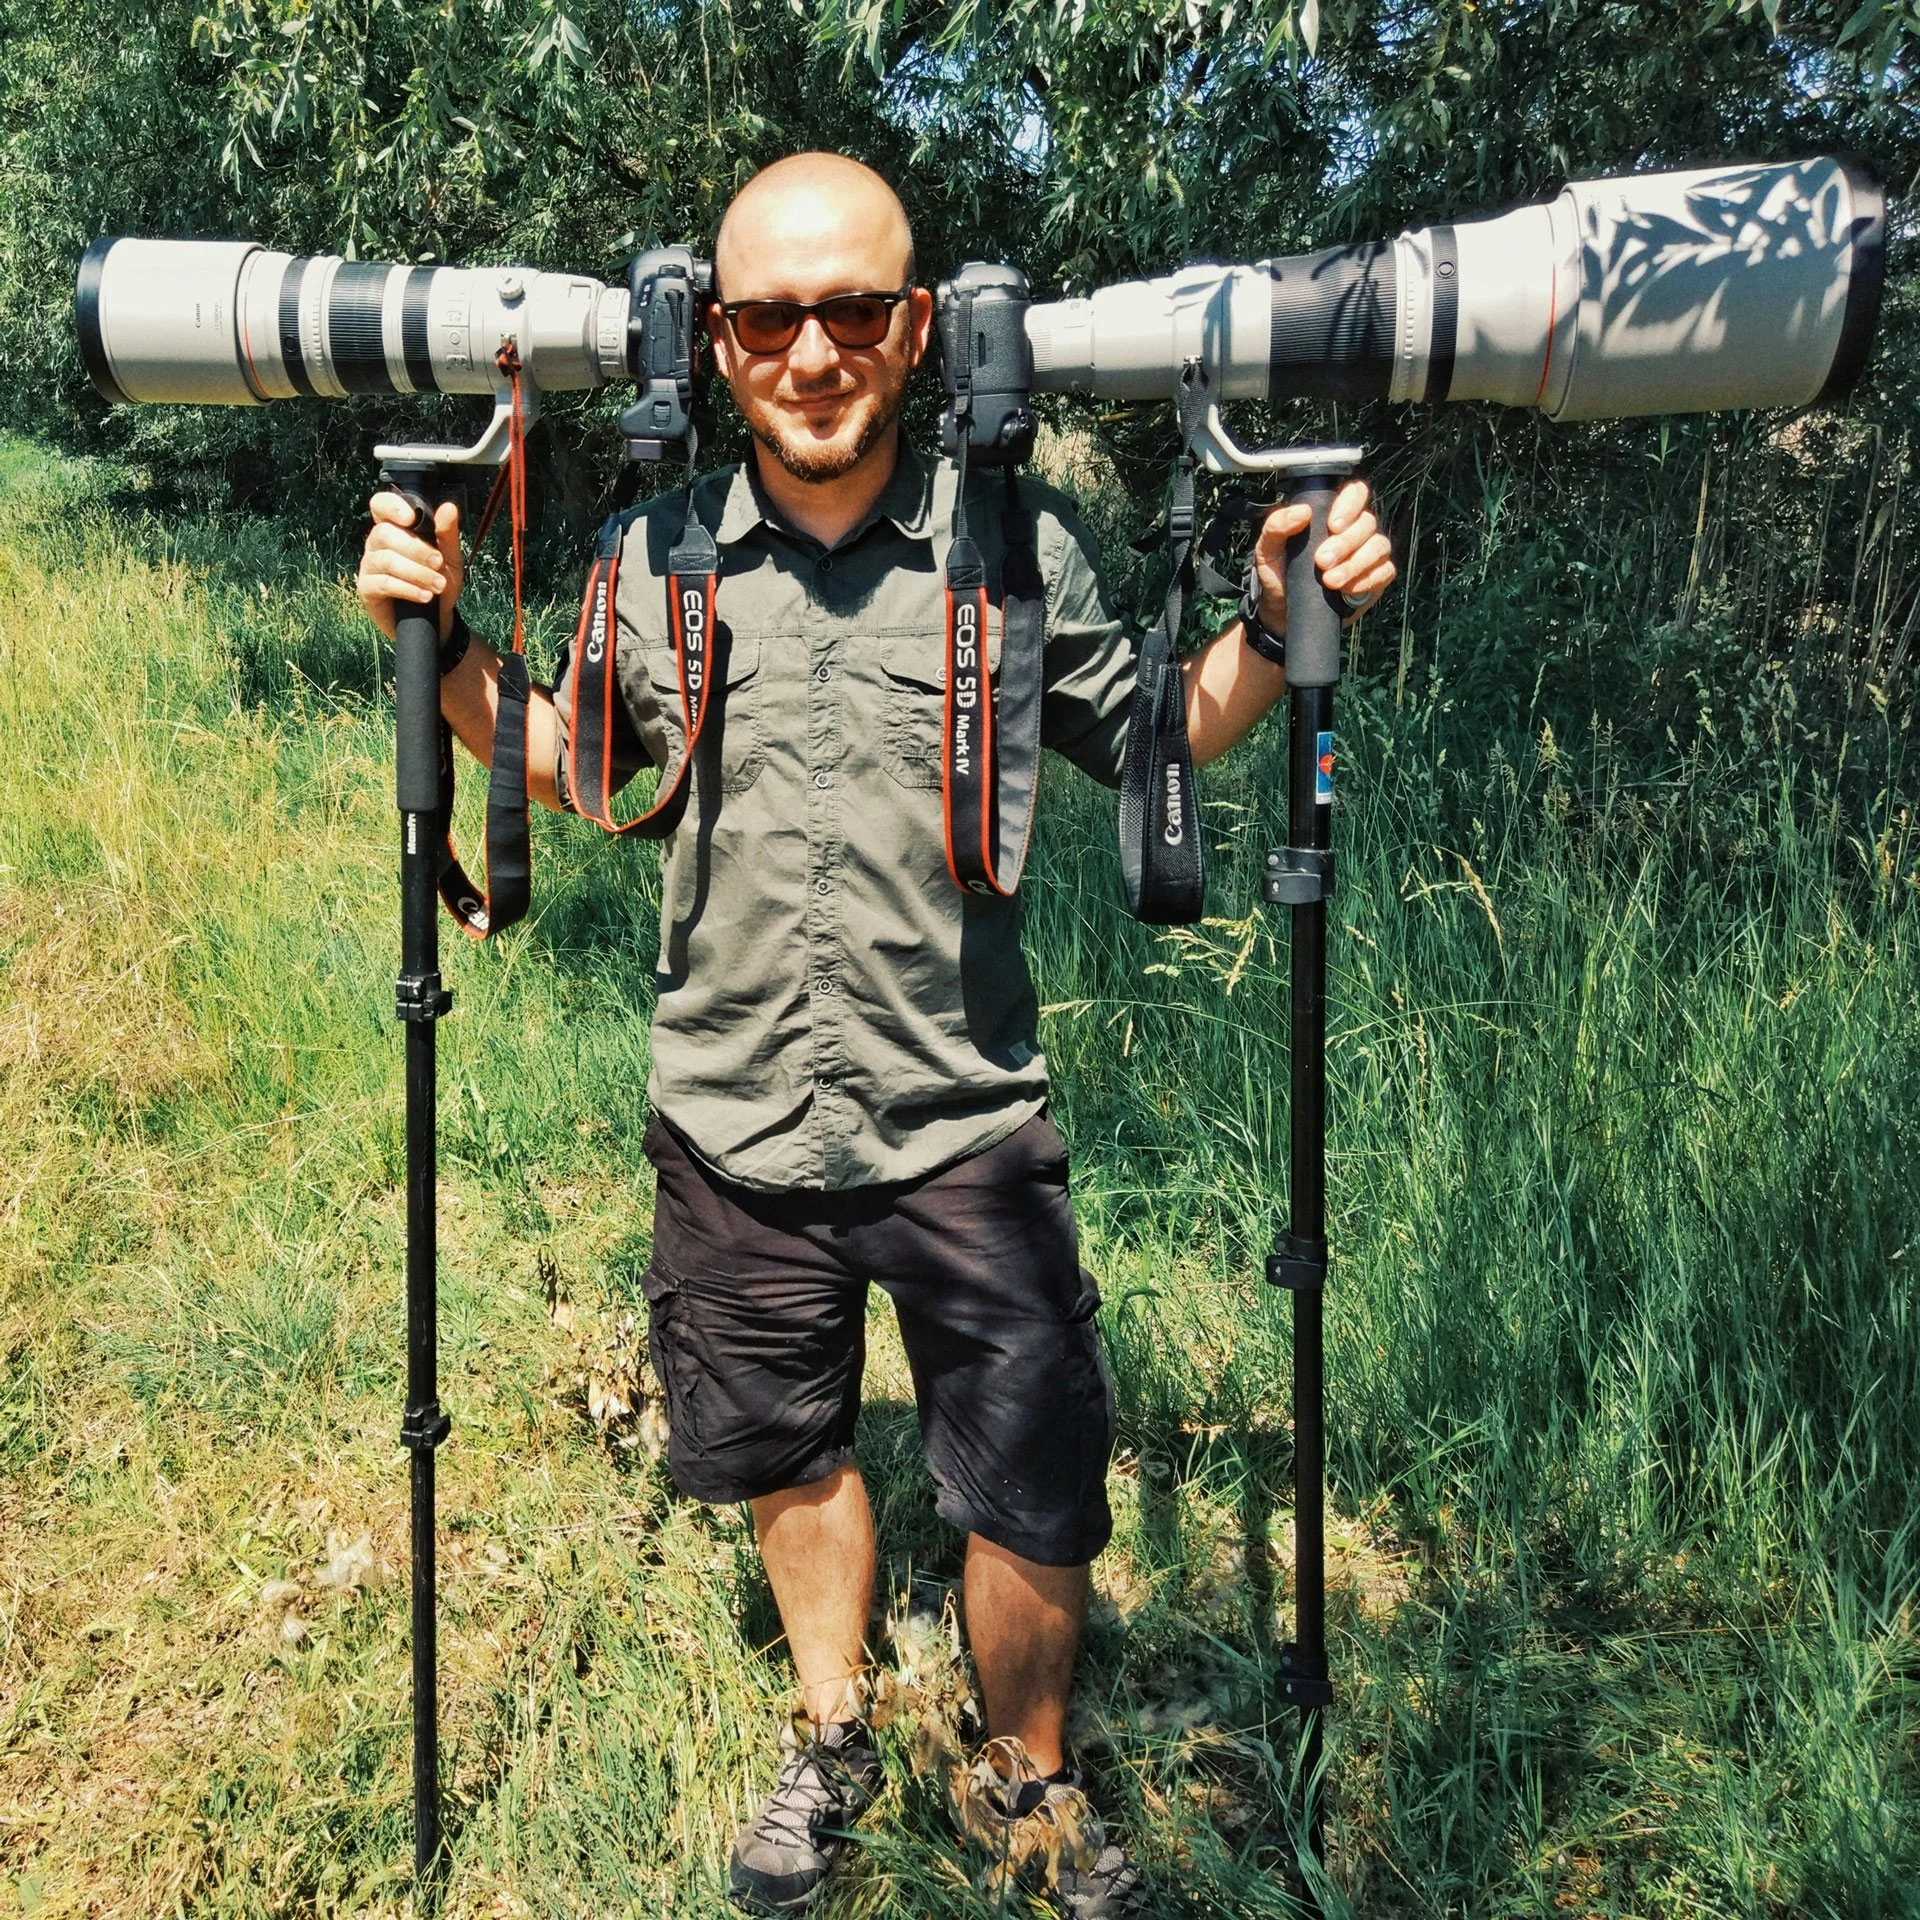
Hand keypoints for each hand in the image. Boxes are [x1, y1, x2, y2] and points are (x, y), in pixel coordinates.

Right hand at [356, 491, 462, 641]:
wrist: (438, 622)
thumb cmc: (440, 583)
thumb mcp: (450, 559)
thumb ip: (447, 534)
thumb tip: (449, 508)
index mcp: (394, 528)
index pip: (381, 505)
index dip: (391, 506)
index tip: (412, 518)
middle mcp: (377, 543)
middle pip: (384, 533)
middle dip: (416, 548)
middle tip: (439, 563)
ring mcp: (369, 565)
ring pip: (386, 559)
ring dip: (417, 572)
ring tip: (439, 585)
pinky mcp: (367, 589)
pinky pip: (383, 583)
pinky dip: (408, 589)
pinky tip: (425, 596)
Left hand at [1248, 478, 1395, 635]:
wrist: (1283, 611)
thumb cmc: (1278, 572)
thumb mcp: (1268, 548)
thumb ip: (1277, 525)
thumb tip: (1302, 512)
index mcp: (1332, 515)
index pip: (1355, 494)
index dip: (1350, 504)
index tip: (1333, 525)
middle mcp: (1355, 531)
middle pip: (1367, 523)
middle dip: (1345, 543)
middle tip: (1321, 561)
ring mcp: (1368, 554)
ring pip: (1379, 547)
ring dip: (1355, 564)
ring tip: (1330, 581)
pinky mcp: (1376, 578)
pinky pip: (1384, 572)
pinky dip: (1366, 580)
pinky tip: (1346, 589)